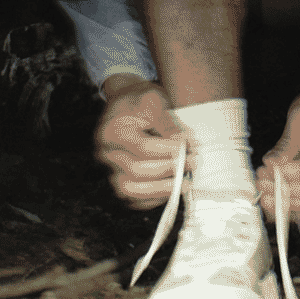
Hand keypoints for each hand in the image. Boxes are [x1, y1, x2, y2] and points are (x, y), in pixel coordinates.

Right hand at [94, 78, 186, 210]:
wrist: (126, 103)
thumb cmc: (140, 101)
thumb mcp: (154, 100)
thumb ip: (167, 122)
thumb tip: (183, 143)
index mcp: (112, 131)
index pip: (142, 147)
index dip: (168, 150)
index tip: (188, 147)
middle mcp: (107, 153)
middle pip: (136, 171)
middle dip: (169, 170)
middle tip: (192, 162)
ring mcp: (110, 169)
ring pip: (130, 191)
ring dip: (160, 189)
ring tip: (184, 183)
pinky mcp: (118, 179)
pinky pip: (132, 199)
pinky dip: (152, 198)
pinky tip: (171, 189)